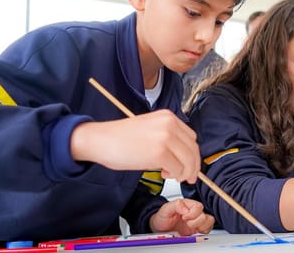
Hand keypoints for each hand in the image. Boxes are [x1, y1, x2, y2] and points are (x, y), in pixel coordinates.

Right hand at [70, 109, 199, 182]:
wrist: (100, 140)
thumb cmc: (120, 138)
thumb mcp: (150, 129)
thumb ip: (168, 137)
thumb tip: (182, 156)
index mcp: (168, 117)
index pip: (191, 138)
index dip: (193, 154)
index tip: (190, 165)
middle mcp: (169, 124)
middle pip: (193, 149)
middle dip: (193, 166)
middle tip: (188, 177)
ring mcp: (165, 137)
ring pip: (189, 160)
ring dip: (184, 172)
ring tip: (172, 176)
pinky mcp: (160, 152)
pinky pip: (178, 168)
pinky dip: (174, 175)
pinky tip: (164, 174)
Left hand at [150, 199, 214, 234]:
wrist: (159, 228)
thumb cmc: (162, 217)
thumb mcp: (165, 209)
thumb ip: (176, 205)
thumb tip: (186, 208)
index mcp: (187, 205)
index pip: (198, 207)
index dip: (192, 214)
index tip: (184, 218)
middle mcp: (193, 212)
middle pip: (204, 215)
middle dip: (195, 221)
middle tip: (186, 223)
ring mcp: (196, 221)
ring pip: (209, 221)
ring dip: (201, 226)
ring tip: (191, 228)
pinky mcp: (197, 229)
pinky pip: (208, 229)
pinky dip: (204, 231)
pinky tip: (195, 232)